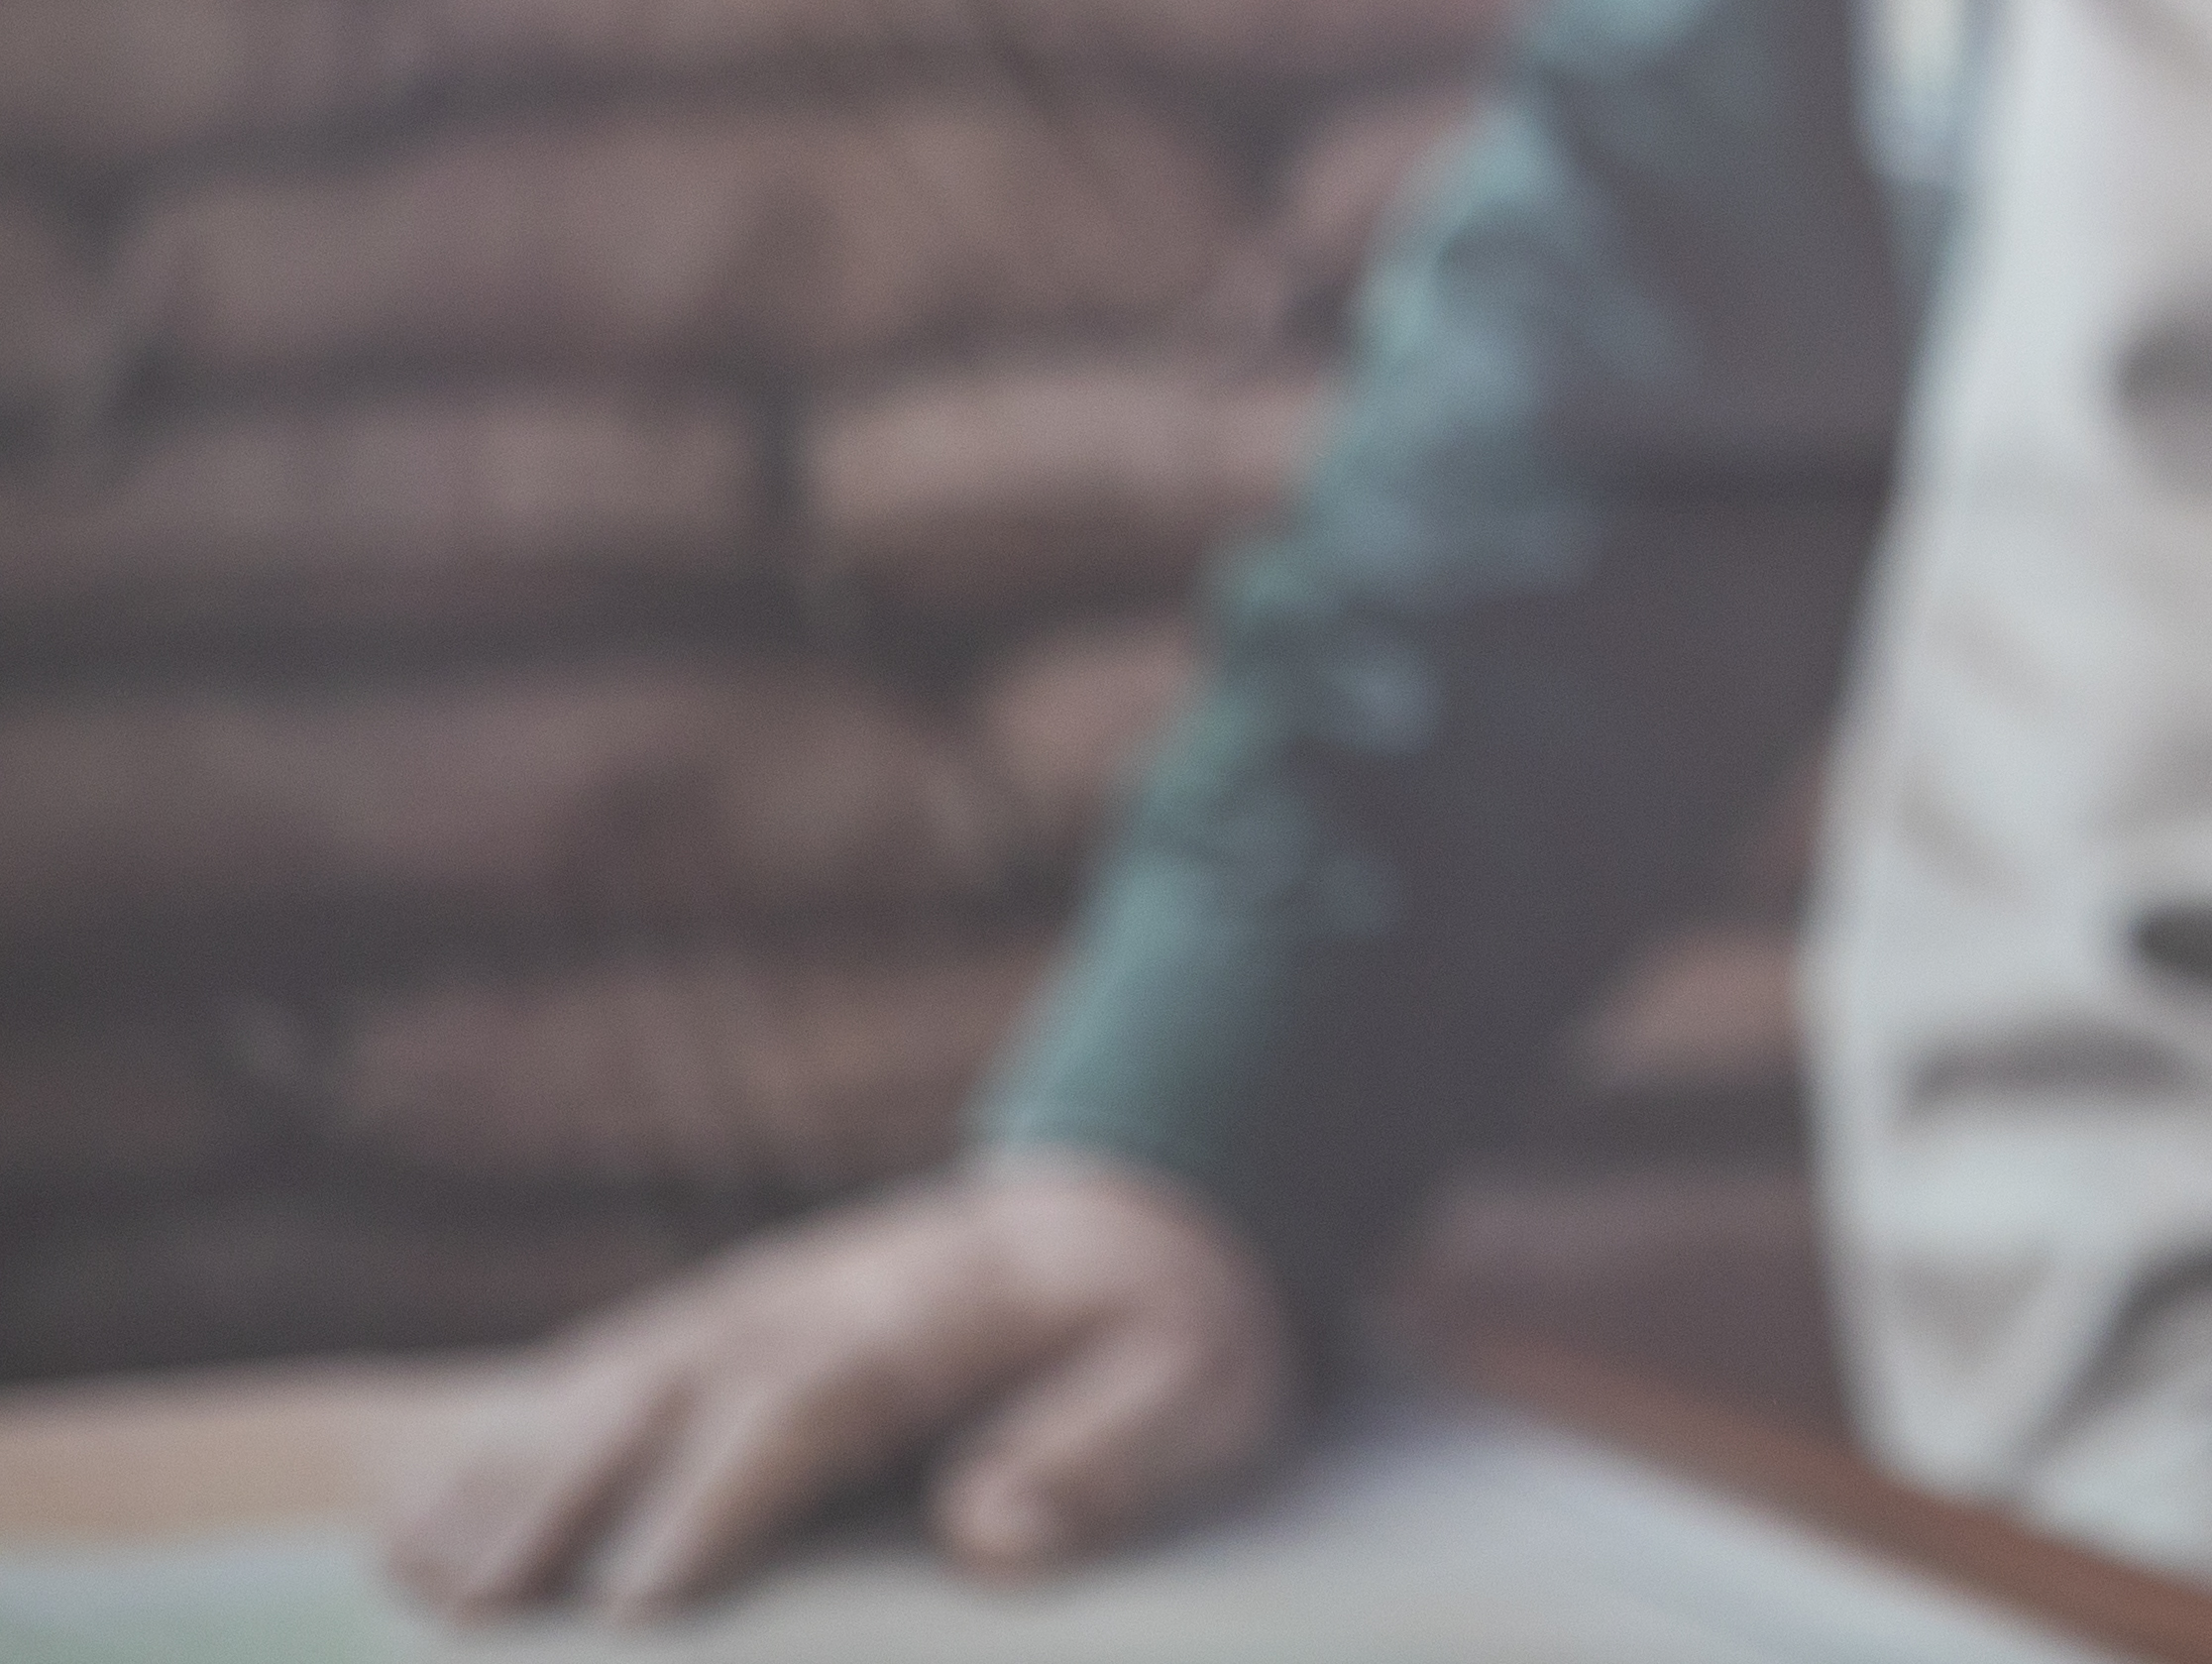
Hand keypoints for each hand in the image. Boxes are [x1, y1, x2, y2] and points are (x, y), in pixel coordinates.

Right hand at [375, 1150, 1293, 1619]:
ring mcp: (760, 1301)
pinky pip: (594, 1377)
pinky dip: (500, 1443)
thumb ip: (1108, 1448)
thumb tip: (991, 1532)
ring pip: (607, 1382)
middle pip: (673, 1389)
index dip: (714, 1498)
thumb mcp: (1200, 1380)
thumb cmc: (1171, 1323)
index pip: (807, 1404)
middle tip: (465, 1613)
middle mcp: (824, 1295)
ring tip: (410, 1579)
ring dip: (504, 1474)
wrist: (1147, 1202)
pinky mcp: (723, 1325)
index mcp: (941, 1312)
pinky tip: (417, 1524)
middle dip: (562, 1496)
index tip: (630, 1604)